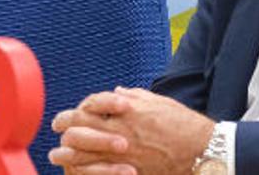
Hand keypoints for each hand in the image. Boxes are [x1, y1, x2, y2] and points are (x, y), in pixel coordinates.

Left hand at [49, 87, 213, 174]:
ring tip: (57, 154)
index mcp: (127, 109)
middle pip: (80, 127)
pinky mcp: (129, 169)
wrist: (202, 149)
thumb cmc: (182, 123)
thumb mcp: (157, 102)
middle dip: (64, 125)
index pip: (90, 106)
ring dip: (67, 152)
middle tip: (57, 127)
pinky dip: (85, 170)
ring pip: (84, 152)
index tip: (68, 114)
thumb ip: (133, 95)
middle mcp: (121, 129)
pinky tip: (76, 170)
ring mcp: (124, 151)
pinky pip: (100, 171)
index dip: (76, 110)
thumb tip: (116, 91)